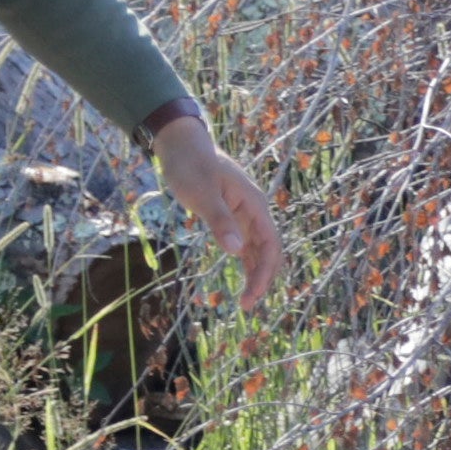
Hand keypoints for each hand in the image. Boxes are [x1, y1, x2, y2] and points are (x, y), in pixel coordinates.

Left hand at [152, 115, 284, 308]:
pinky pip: (245, 242)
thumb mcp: (202, 194)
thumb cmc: (190, 166)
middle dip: (262, 278)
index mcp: (253, 204)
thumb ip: (220, 221)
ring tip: (246, 300)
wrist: (180, 144)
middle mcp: (254, 210)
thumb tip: (236, 252)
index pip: (270, 245)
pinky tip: (241, 277)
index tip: (250, 297)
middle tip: (247, 306)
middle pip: (268, 250)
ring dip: (255, 272)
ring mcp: (243, 212)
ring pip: (258, 248)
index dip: (264, 273)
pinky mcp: (231, 214)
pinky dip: (246, 260)